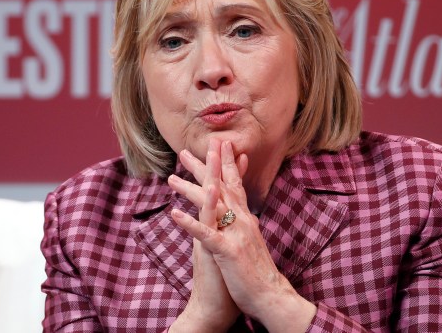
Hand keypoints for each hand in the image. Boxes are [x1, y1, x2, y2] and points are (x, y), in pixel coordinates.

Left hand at [171, 140, 316, 331]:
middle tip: (186, 151)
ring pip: (210, 205)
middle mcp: (243, 221)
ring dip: (189, 189)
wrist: (271, 297)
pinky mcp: (227, 251)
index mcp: (246, 219)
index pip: (235, 185)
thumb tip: (243, 214)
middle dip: (204, 167)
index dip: (226, 164)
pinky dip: (189, 223)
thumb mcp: (251, 242)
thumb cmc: (259, 273)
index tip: (220, 144)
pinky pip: (205, 234)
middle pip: (221, 187)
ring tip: (171, 178)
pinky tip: (173, 213)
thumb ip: (245, 226)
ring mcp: (235, 234)